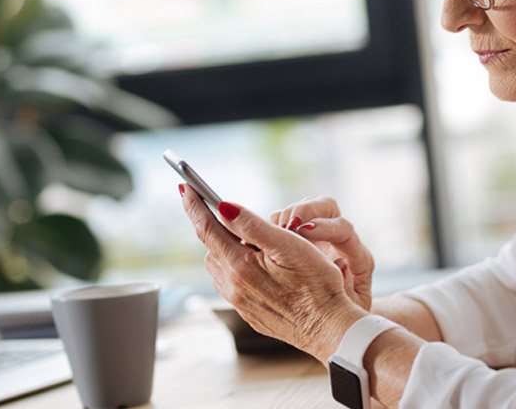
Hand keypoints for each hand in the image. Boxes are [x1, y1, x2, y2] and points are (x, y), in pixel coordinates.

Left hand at [180, 186, 365, 360]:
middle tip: (227, 211)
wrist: (329, 328)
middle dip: (214, 227)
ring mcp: (241, 302)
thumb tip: (223, 206)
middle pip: (211, 247)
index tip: (185, 186)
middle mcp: (233, 287)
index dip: (195, 205)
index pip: (206, 228)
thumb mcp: (289, 245)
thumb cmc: (317, 284)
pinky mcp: (250, 312)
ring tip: (249, 240)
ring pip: (220, 267)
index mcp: (240, 266)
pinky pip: (232, 284)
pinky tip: (259, 266)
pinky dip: (237, 268)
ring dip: (226, 249)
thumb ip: (253, 225)